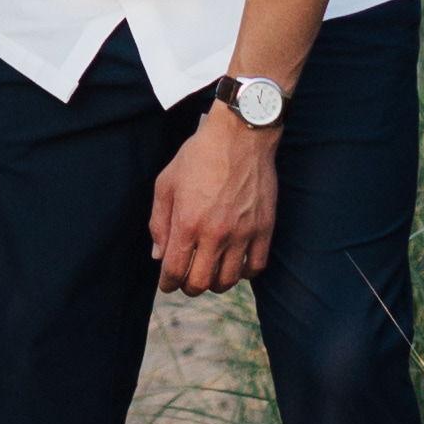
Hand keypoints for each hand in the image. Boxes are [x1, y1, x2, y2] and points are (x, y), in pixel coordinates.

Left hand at [148, 110, 276, 293]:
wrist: (239, 136)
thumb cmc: (199, 155)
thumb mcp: (167, 182)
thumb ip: (159, 222)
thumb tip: (158, 255)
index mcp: (187, 222)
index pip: (174, 270)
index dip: (167, 283)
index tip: (167, 283)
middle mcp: (215, 233)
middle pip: (200, 283)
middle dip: (189, 287)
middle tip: (186, 281)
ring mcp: (242, 233)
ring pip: (228, 280)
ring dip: (215, 283)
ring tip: (210, 273)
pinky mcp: (264, 229)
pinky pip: (255, 267)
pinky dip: (244, 273)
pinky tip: (235, 264)